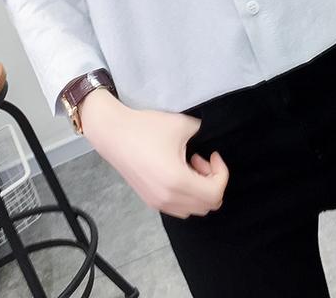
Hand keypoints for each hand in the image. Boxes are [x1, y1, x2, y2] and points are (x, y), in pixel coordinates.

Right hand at [79, 88, 228, 218]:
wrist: (113, 133)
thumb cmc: (146, 128)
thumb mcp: (181, 124)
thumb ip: (203, 132)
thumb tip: (211, 136)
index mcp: (178, 182)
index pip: (215, 193)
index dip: (221, 174)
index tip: (212, 155)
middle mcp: (168, 199)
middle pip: (207, 206)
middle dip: (212, 182)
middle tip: (201, 160)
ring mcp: (158, 203)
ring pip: (193, 210)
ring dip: (199, 190)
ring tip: (189, 166)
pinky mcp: (150, 201)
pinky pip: (179, 208)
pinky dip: (187, 195)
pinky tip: (177, 172)